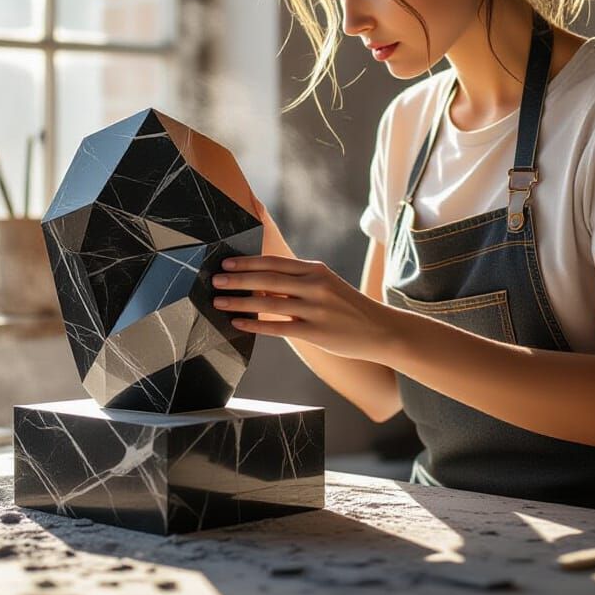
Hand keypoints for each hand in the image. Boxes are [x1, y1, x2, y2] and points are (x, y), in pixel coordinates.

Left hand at [211, 254, 395, 362]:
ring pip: (268, 302)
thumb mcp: (326, 284)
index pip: (274, 262)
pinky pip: (278, 327)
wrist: (380, 330)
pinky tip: (237, 323)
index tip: (226, 262)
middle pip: (267, 278)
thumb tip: (261, 282)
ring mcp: (315, 309)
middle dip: (237, 279)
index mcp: (315, 270)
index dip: (247, 262)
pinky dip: (254, 324)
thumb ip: (298, 281)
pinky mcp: (315, 332)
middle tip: (214, 279)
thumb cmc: (347, 307)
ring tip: (218, 301)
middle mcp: (314, 286)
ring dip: (239, 301)